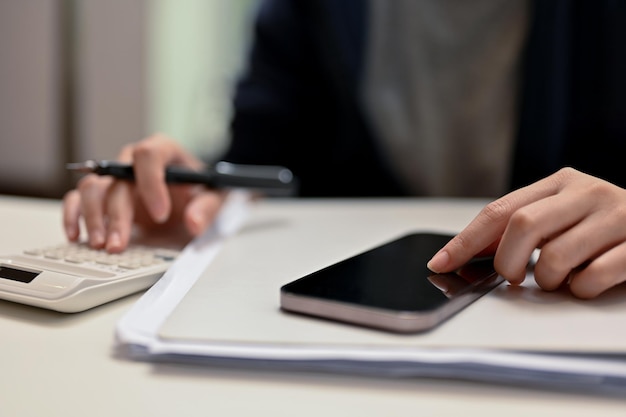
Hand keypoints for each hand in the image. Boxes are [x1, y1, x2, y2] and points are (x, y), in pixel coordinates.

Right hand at [62, 134, 226, 251]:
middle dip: (117, 214)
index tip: (161, 214)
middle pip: (116, 179)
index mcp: (163, 152)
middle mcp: (134, 162)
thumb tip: (194, 222)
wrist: (193, 198)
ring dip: (93, 217)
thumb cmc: (201, 190)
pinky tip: (77, 236)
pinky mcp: (104, 196)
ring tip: (101, 244)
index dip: (151, 183)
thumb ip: (207, 207)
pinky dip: (74, 216)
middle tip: (119, 243)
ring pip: (92, 188)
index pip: (148, 155)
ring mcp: (116, 179)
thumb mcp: (215, 197)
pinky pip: (77, 199)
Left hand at [427, 167, 625, 298]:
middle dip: (508, 263)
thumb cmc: (601, 224)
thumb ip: (522, 226)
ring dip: (549, 280)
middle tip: (514, 276)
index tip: (441, 263)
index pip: (499, 210)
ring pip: (556, 257)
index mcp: (559, 183)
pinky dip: (580, 290)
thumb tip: (468, 253)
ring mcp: (617, 216)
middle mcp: (587, 192)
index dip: (465, 240)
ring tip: (560, 278)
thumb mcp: (561, 214)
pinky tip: (586, 282)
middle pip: (523, 227)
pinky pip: (593, 278)